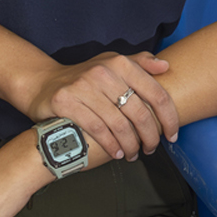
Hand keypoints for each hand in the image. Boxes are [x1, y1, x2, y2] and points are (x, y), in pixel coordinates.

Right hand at [21, 51, 178, 160]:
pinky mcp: (67, 102)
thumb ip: (139, 63)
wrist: (43, 83)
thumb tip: (166, 66)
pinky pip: (97, 130)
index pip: (156, 93)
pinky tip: (116, 153)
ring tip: (133, 154)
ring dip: (131, 145)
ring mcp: (84, 86)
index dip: (169, 117)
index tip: (173, 134)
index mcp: (120, 63)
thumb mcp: (111, 64)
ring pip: (119, 124)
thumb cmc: (84, 77)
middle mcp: (103, 72)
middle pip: (139, 112)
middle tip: (152, 148)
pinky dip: (110, 145)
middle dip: (150, 136)